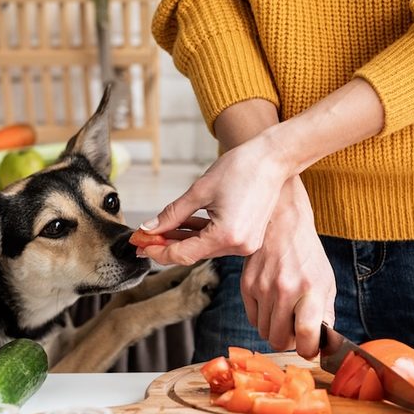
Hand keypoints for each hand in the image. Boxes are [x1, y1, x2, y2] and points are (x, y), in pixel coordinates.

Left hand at [138, 131, 293, 265]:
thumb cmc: (241, 168)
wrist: (273, 159)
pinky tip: (182, 227)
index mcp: (226, 236)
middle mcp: (238, 245)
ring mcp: (246, 243)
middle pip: (193, 254)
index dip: (158, 250)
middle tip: (144, 238)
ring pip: (204, 248)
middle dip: (167, 245)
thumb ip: (172, 214)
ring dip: (182, 240)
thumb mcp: (200, 190)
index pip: (183, 254)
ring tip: (160, 230)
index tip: (140, 244)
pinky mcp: (249, 237)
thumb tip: (149, 228)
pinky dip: (200, 235)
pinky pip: (217, 241)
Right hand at [241, 177, 334, 358]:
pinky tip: (272, 303)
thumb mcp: (325, 281)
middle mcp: (285, 290)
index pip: (307, 334)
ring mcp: (263, 288)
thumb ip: (325, 313)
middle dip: (289, 342)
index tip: (310, 349)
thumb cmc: (307, 254)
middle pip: (280, 340)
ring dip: (275, 330)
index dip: (309, 350)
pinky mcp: (246, 285)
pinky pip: (253, 319)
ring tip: (285, 314)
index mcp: (311, 289)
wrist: (282, 223)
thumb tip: (321, 343)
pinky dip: (263, 318)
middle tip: (296, 331)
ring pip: (265, 332)